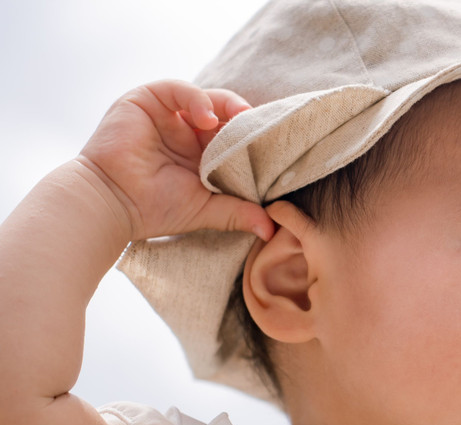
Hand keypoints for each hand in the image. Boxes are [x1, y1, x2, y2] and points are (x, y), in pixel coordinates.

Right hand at [77, 80, 272, 242]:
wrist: (113, 204)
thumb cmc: (155, 209)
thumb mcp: (206, 209)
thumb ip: (239, 212)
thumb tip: (272, 230)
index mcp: (203, 154)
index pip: (236, 136)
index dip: (256, 138)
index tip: (278, 145)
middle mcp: (187, 131)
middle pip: (227, 115)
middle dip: (248, 121)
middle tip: (267, 130)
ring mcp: (167, 115)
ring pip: (208, 98)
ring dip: (228, 106)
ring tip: (240, 119)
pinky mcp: (147, 100)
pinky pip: (179, 89)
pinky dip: (197, 99)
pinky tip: (206, 119)